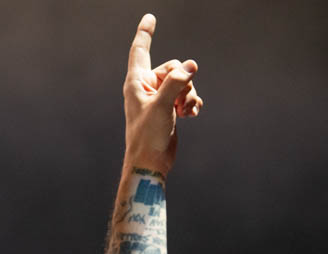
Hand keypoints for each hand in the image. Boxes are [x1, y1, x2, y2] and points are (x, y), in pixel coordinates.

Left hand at [123, 13, 202, 175]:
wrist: (150, 162)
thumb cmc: (147, 136)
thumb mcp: (162, 106)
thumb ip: (176, 83)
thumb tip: (191, 66)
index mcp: (136, 82)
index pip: (140, 50)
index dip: (145, 33)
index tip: (150, 17)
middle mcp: (146, 87)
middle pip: (173, 67)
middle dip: (182, 81)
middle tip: (178, 102)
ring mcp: (159, 98)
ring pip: (183, 81)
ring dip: (189, 94)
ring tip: (184, 111)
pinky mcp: (169, 108)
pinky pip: (187, 94)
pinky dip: (191, 102)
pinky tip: (190, 115)